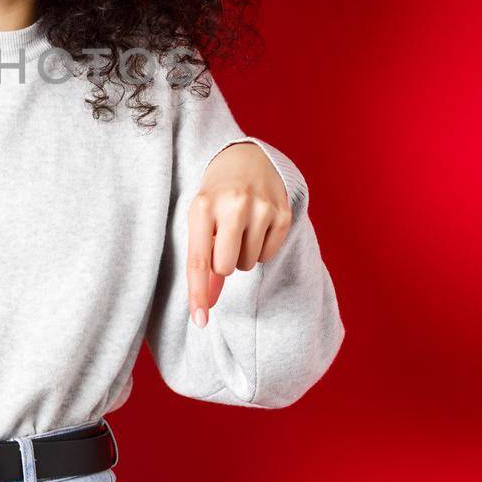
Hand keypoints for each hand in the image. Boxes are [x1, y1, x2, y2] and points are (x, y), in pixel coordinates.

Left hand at [186, 143, 293, 326]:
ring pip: (248, 264)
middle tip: (222, 239)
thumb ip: (202, 262)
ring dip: (242, 255)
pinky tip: (256, 226)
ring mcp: (261, 208)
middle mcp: (233, 205)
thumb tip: (206, 307)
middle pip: (226, 268)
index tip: (200, 321)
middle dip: (222, 264)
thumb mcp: (200, 222)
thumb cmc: (214, 198)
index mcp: (202, 207)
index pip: (199, 260)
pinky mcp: (283, 213)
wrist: (244, 159)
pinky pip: (268, 256)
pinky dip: (260, 248)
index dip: (198, 294)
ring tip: (239, 227)